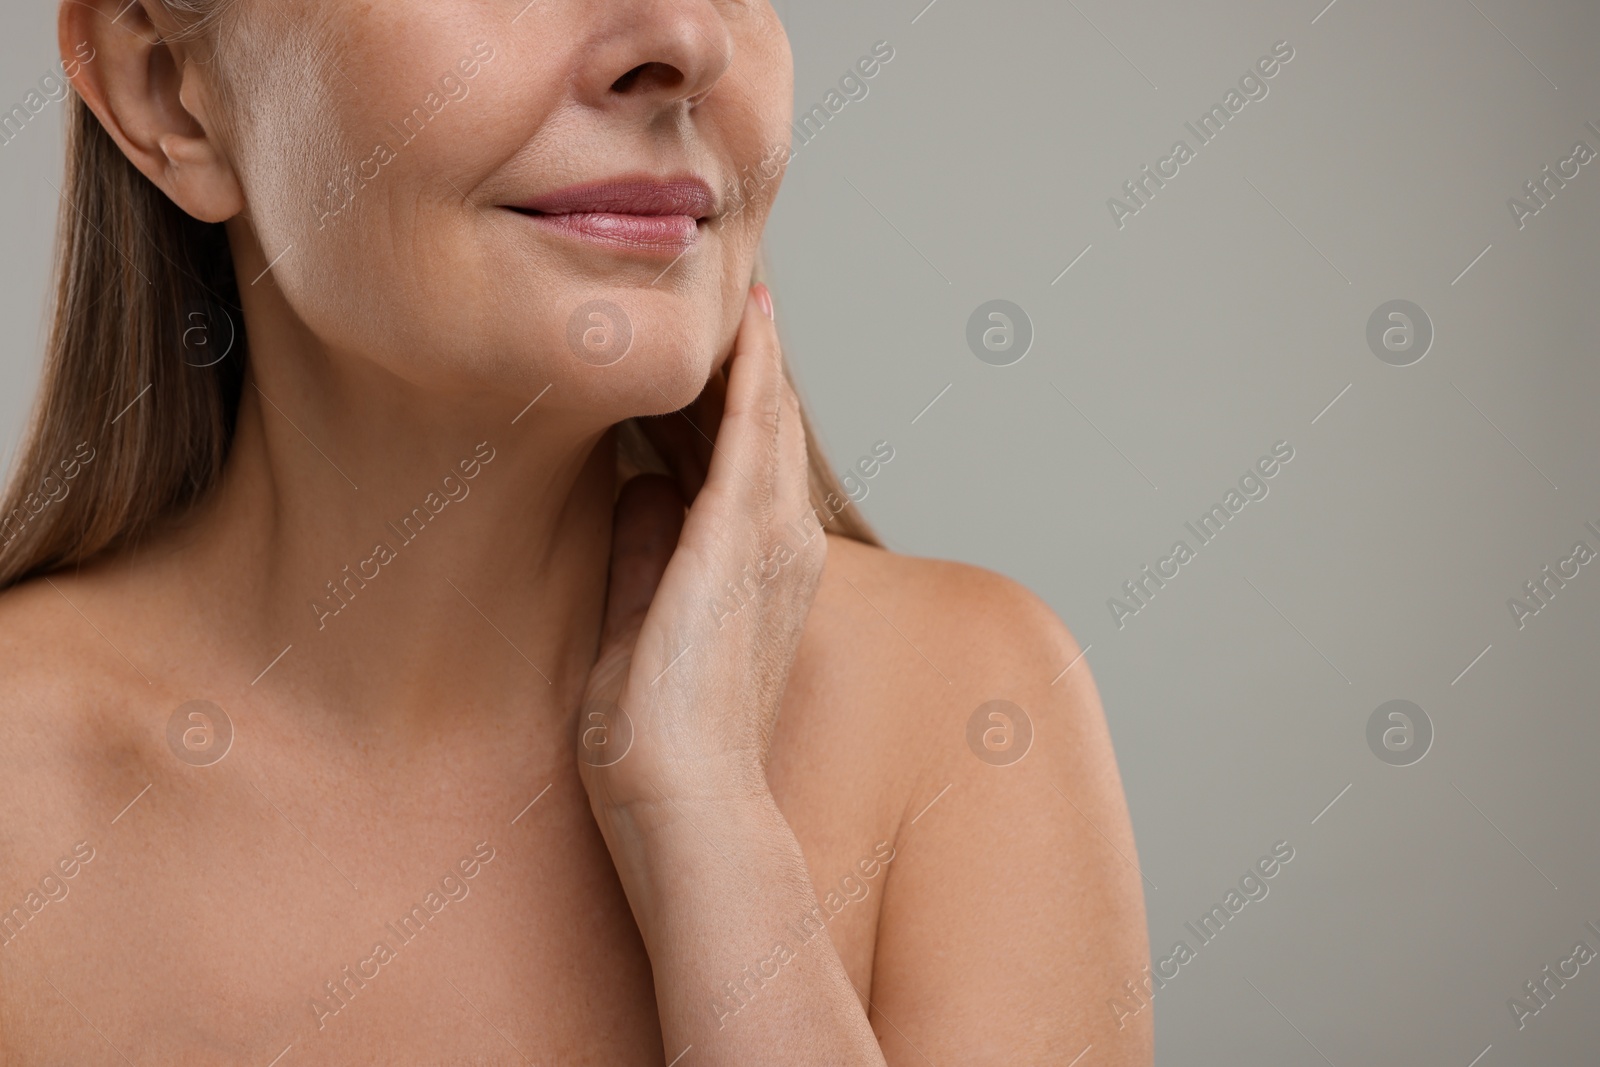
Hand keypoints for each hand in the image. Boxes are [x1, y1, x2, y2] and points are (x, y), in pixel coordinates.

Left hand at [577, 284, 825, 815]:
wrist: (680, 802)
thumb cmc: (656, 741)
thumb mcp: (641, 623)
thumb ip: (645, 553)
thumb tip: (638, 488)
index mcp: (755, 573)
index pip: (743, 466)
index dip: (731, 401)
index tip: (711, 347)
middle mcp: (780, 548)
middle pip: (767, 430)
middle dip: (752, 363)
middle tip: (733, 291)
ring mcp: (770, 541)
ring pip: (768, 418)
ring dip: (757, 353)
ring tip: (745, 287)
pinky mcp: (740, 538)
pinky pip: (753, 432)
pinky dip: (751, 373)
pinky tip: (746, 322)